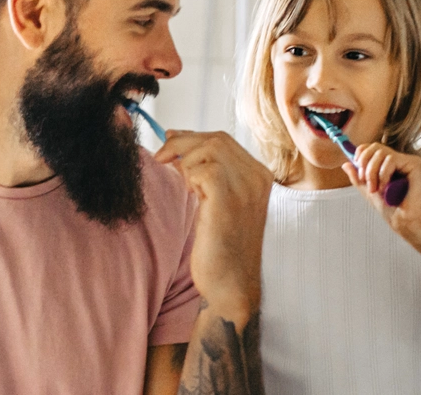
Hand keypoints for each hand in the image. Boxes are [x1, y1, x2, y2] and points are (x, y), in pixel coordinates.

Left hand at [154, 130, 272, 310]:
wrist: (231, 284)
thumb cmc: (221, 247)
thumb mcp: (217, 202)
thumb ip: (205, 172)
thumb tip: (174, 140)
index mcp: (259, 175)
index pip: (223, 140)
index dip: (192, 137)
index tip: (169, 142)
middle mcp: (257, 177)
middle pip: (215, 139)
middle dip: (182, 143)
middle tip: (161, 158)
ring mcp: (245, 187)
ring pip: (209, 148)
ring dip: (185, 162)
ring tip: (184, 187)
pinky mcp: (228, 199)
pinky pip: (203, 169)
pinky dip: (189, 177)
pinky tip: (191, 195)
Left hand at [342, 142, 420, 241]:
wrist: (409, 224)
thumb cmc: (394, 212)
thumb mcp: (370, 192)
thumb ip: (359, 178)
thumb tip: (345, 164)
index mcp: (394, 165)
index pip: (374, 149)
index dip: (361, 154)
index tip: (357, 169)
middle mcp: (403, 161)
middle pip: (376, 147)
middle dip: (365, 164)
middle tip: (365, 181)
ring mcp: (410, 161)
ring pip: (381, 152)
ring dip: (372, 171)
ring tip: (375, 189)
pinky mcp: (416, 164)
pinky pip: (391, 159)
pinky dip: (383, 174)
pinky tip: (385, 188)